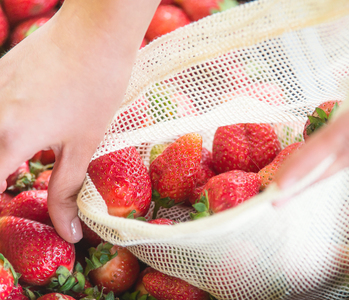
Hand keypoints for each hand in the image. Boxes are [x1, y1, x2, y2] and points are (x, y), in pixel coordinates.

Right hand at [0, 0, 158, 242]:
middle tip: (19, 180)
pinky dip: (2, 128)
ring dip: (2, 153)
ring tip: (22, 159)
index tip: (11, 206)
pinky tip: (26, 125)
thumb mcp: (83, 145)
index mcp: (8, 139)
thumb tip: (68, 233)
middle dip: (1, 176)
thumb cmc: (95, 90)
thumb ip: (67, 191)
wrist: (94, 34)